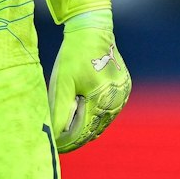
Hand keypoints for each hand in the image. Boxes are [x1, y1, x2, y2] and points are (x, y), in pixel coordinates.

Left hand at [48, 15, 129, 152]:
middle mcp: (116, 100)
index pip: (83, 132)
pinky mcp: (124, 88)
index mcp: (101, 100)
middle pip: (94, 129)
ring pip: (103, 121)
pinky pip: (109, 109)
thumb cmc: (73, 56)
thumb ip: (59, 112)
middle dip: (77, 137)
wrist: (93, 30)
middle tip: (60, 142)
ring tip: (69, 130)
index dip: (68, 142)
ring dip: (88, 126)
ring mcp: (123, 95)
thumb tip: (55, 136)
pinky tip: (84, 114)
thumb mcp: (61, 84)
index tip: (55, 147)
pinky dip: (97, 114)